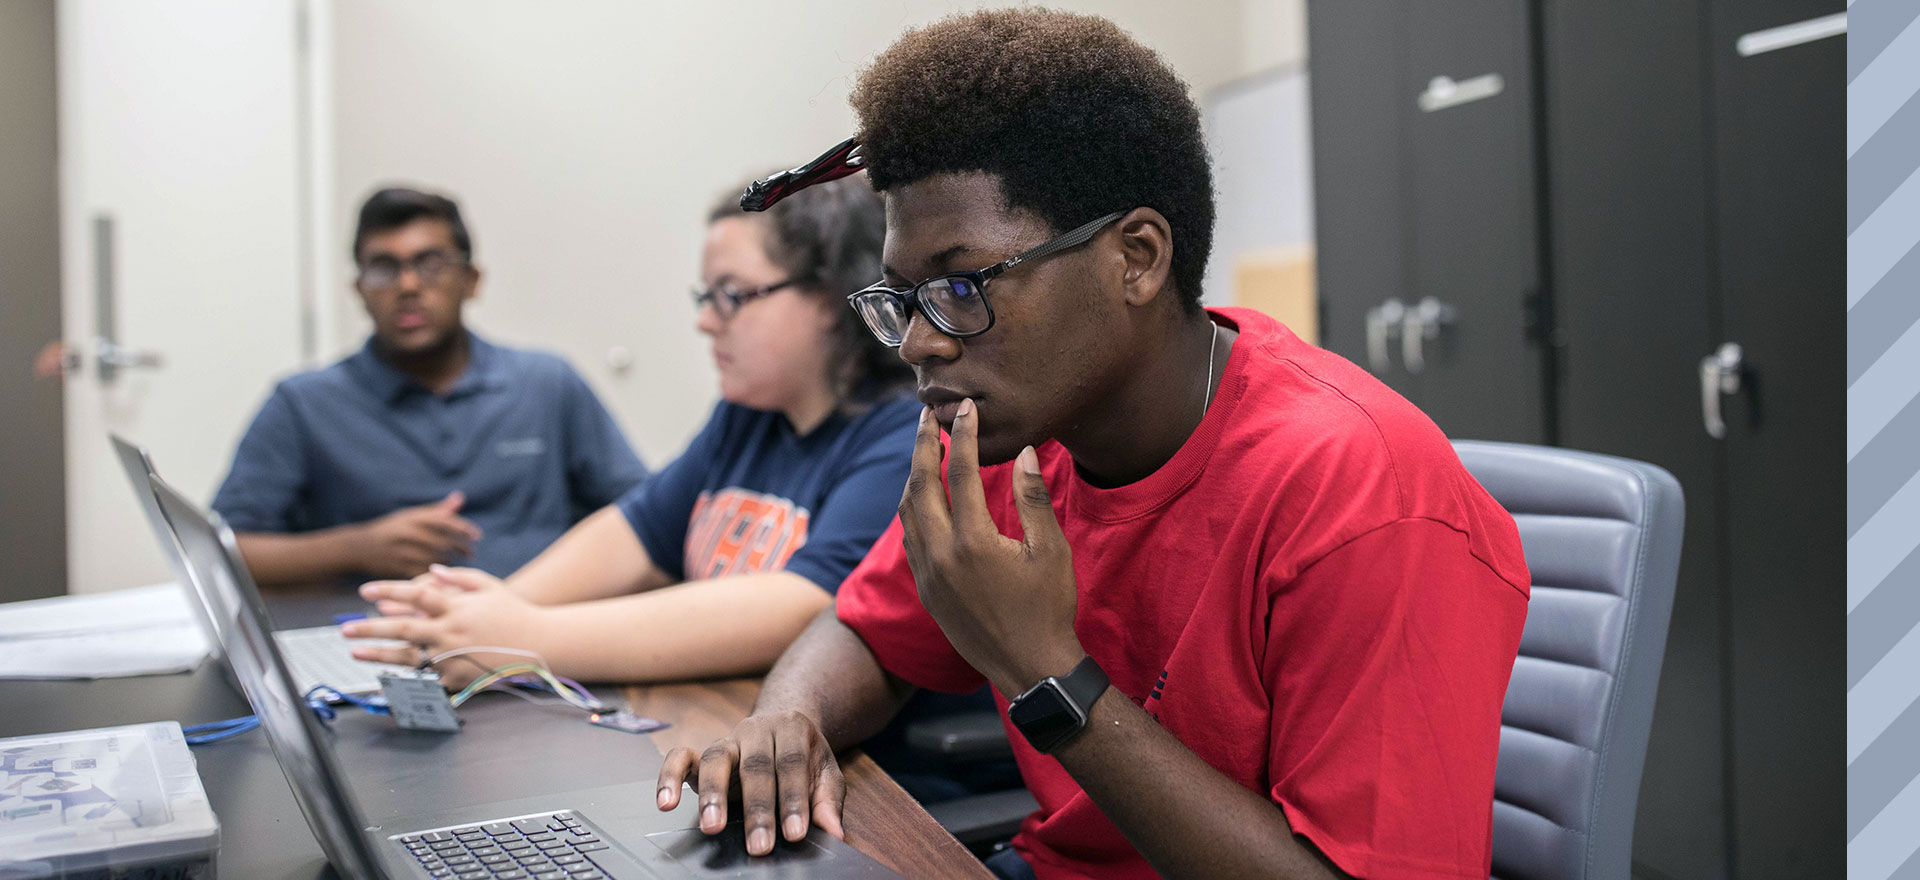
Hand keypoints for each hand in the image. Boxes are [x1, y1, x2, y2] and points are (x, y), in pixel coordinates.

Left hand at [343, 565, 547, 687]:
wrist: (539, 646)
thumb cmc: (513, 612)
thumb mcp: (489, 585)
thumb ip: (458, 576)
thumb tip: (429, 571)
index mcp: (457, 608)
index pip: (416, 595)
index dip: (388, 591)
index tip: (365, 591)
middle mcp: (451, 633)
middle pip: (402, 629)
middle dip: (370, 628)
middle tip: (344, 628)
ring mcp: (453, 658)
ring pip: (407, 657)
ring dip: (377, 655)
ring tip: (355, 651)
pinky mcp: (457, 679)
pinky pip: (424, 679)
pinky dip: (402, 677)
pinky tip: (383, 674)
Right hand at [352, 492, 482, 578]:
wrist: (359, 547)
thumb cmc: (392, 529)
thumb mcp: (411, 515)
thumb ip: (437, 510)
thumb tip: (460, 498)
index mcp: (413, 517)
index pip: (445, 520)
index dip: (464, 528)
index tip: (477, 536)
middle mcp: (408, 532)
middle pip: (444, 541)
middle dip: (461, 547)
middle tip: (471, 553)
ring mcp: (403, 551)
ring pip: (437, 558)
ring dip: (452, 561)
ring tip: (462, 563)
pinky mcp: (398, 567)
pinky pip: (424, 572)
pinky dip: (437, 575)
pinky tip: (445, 575)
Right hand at [655, 710, 845, 855]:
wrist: (785, 724)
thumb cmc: (805, 757)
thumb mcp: (825, 774)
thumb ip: (827, 801)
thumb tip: (835, 832)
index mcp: (792, 730)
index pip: (791, 765)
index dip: (793, 800)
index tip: (795, 833)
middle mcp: (756, 730)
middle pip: (755, 767)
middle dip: (757, 809)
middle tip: (759, 845)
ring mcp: (728, 740)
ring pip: (715, 760)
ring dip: (712, 795)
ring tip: (712, 827)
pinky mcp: (703, 752)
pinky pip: (680, 757)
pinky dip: (669, 776)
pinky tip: (666, 802)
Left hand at [902, 400, 1084, 696]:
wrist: (1029, 668)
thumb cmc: (1048, 609)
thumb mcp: (1052, 551)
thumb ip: (1033, 498)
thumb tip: (1024, 452)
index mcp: (974, 542)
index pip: (962, 473)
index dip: (963, 436)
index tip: (965, 409)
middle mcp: (941, 555)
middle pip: (920, 485)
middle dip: (922, 445)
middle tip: (927, 415)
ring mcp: (928, 574)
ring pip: (907, 511)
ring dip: (913, 475)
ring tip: (925, 449)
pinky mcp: (925, 590)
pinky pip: (909, 537)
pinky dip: (913, 507)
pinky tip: (923, 495)